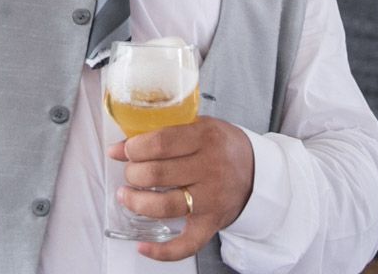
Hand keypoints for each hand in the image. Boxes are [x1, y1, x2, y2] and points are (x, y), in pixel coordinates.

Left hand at [110, 117, 255, 262]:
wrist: (256, 172)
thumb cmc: (223, 147)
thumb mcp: (201, 126)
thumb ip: (168, 130)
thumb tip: (124, 144)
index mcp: (206, 138)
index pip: (160, 142)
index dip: (133, 148)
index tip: (121, 150)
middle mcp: (210, 168)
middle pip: (157, 174)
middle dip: (133, 173)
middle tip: (129, 172)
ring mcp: (211, 199)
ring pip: (164, 206)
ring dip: (136, 202)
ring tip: (126, 196)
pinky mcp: (211, 223)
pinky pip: (186, 244)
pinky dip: (162, 251)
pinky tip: (143, 246)